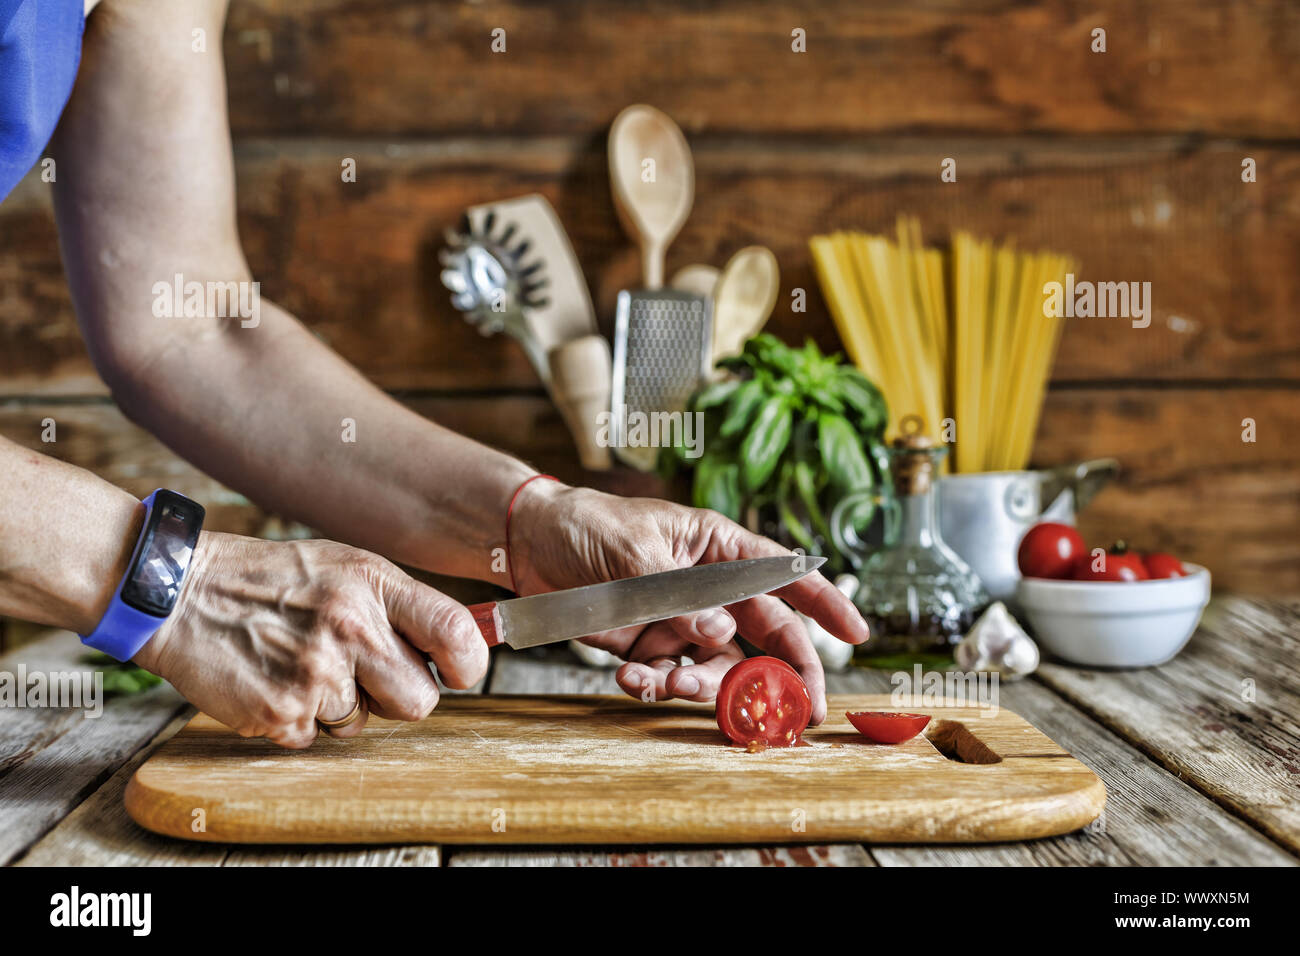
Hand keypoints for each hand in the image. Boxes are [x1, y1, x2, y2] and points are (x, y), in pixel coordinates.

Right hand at [133, 532, 487, 747]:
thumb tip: (458, 643)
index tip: (458, 673)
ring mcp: (314, 673)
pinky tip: (273, 678)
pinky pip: (314, 736)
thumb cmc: (271, 579)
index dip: (469, 663)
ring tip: (300, 662)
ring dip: (339, 704)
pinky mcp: (280, 711)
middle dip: (398, 696)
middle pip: (419, 700)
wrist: (181, 593)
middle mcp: (350, 627)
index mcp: (372, 584)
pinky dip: (296, 718)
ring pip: (363, 722)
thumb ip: (399, 603)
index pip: (455, 632)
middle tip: (364, 673)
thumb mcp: (344, 567)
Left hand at [509, 482, 867, 723]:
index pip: (783, 576)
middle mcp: (709, 590)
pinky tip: (632, 679)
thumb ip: (678, 596)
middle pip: (764, 635)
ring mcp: (682, 621)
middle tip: (800, 710)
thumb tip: (718, 632)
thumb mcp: (636, 551)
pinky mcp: (650, 646)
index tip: (858, 632)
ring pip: (718, 667)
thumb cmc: (590, 524)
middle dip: (785, 673)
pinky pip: (670, 677)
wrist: (531, 545)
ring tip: (674, 684)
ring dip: (705, 685)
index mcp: (719, 549)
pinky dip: (656, 687)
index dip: (825, 604)